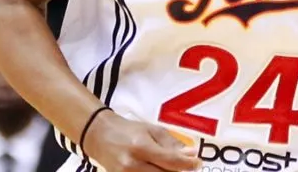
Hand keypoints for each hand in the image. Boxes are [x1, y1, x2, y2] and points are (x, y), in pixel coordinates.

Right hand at [83, 109, 200, 171]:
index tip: (197, 163)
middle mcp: (132, 164)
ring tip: (173, 167)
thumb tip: (191, 153)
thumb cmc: (127, 130)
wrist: (99, 136)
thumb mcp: (151, 130)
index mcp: (141, 146)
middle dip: (179, 171)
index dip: (187, 164)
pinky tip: (159, 169)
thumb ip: (171, 142)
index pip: (170, 161)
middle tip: (189, 167)